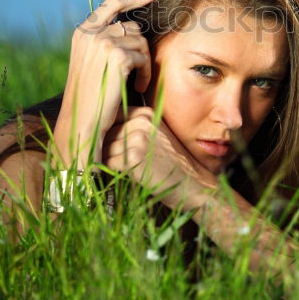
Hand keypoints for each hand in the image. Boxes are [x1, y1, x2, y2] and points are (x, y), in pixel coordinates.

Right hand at [52, 0, 158, 170]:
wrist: (82, 122)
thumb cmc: (90, 98)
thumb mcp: (92, 63)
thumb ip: (105, 42)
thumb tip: (132, 26)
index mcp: (81, 33)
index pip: (111, 4)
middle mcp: (90, 33)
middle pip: (131, 26)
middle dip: (141, 47)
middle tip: (140, 70)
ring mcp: (103, 42)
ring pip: (140, 41)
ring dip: (145, 62)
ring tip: (138, 81)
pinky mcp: (117, 55)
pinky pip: (144, 57)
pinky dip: (146, 72)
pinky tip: (139, 87)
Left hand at [102, 107, 217, 209]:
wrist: (195, 185)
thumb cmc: (175, 164)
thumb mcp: (158, 136)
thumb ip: (134, 128)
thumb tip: (104, 132)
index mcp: (146, 114)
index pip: (112, 116)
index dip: (106, 132)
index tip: (106, 143)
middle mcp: (141, 123)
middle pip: (105, 133)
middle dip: (105, 148)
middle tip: (113, 161)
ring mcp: (136, 139)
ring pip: (104, 149)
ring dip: (107, 161)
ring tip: (119, 170)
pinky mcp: (132, 159)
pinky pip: (107, 163)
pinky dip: (109, 172)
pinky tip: (121, 176)